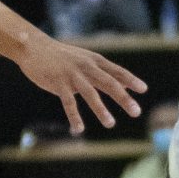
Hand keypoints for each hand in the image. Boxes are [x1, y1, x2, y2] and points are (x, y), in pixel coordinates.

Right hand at [14, 31, 144, 134]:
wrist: (35, 48)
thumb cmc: (64, 57)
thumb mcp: (86, 60)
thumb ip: (105, 73)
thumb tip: (127, 85)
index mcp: (95, 61)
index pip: (117, 71)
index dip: (131, 80)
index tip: (143, 90)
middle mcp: (86, 67)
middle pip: (109, 83)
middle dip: (123, 98)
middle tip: (136, 112)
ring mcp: (72, 75)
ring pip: (90, 94)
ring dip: (101, 110)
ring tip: (111, 124)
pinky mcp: (58, 83)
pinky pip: (68, 103)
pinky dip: (74, 116)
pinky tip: (79, 129)